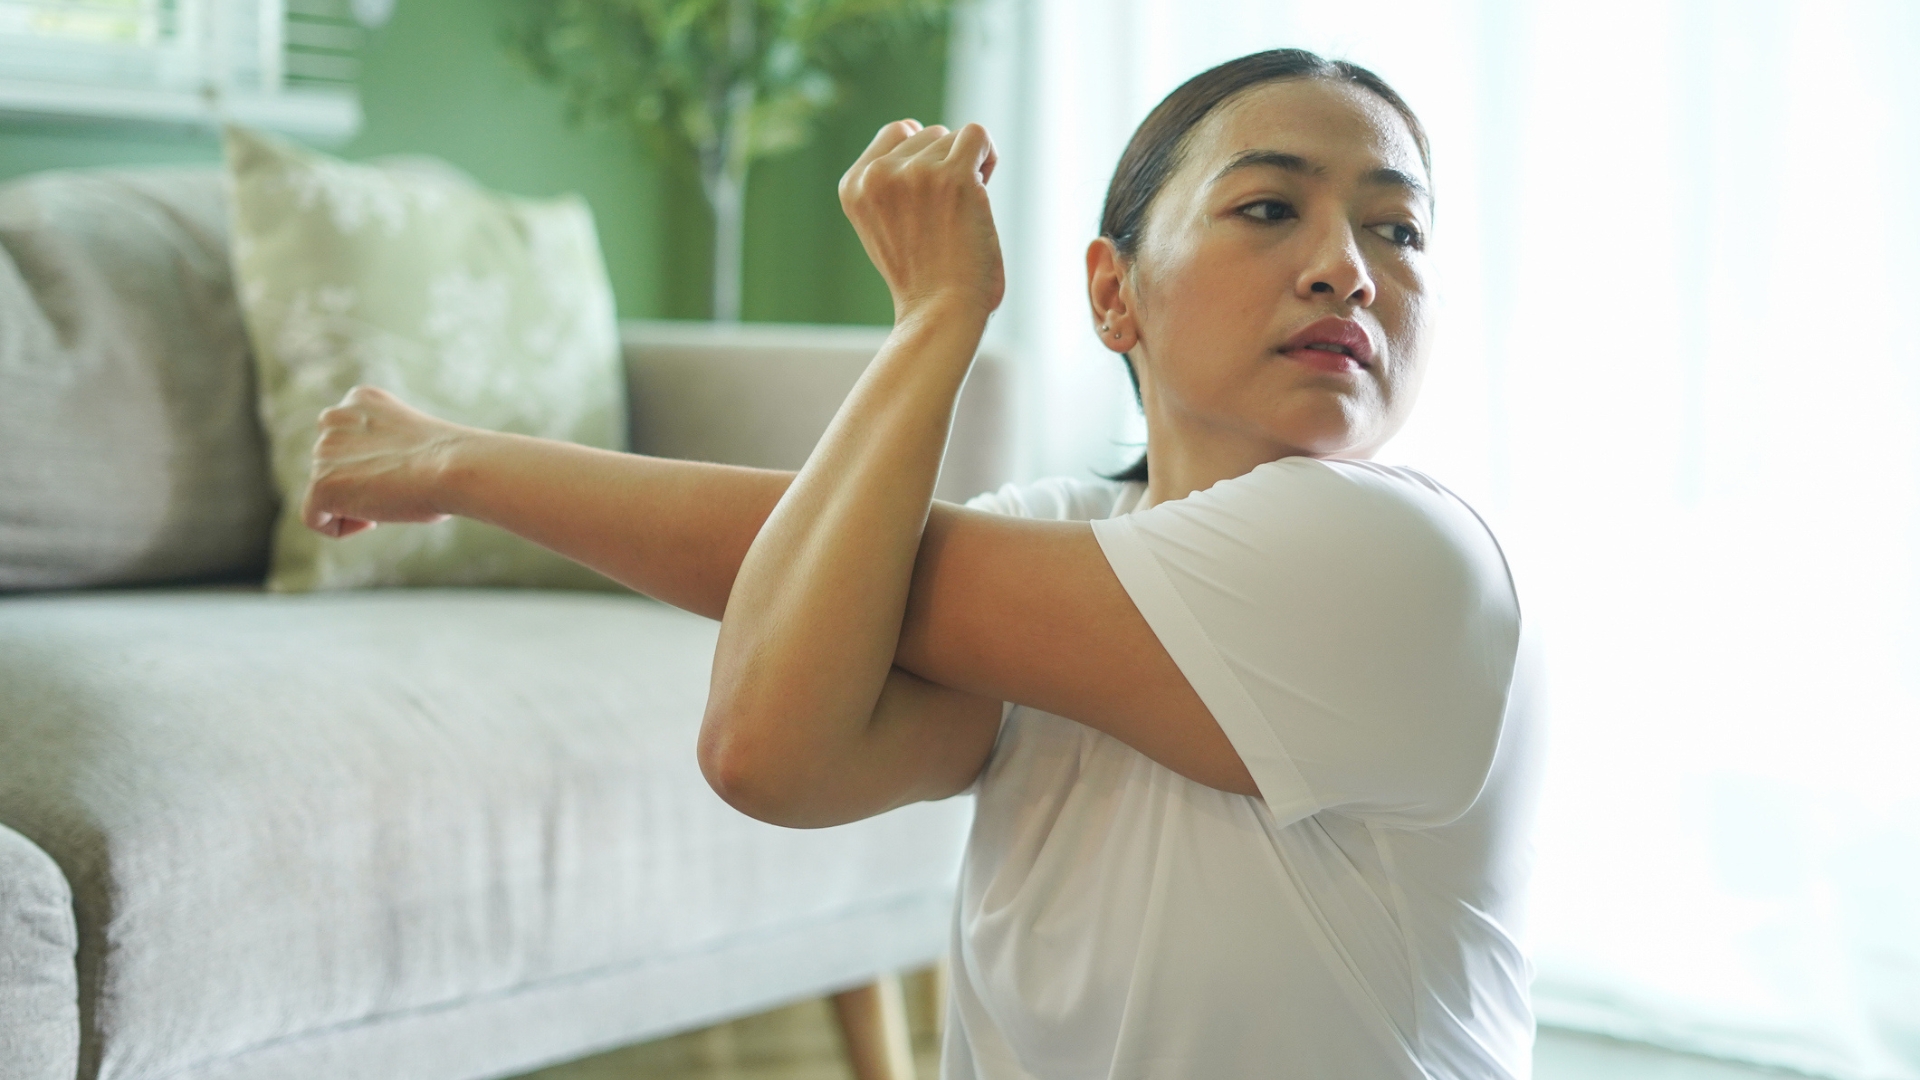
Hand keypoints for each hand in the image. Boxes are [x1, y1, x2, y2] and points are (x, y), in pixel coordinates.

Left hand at [301, 386, 467, 538]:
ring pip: (326, 492)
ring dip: (355, 505)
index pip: (345, 440)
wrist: (455, 467)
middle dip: (360, 484)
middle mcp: (335, 418)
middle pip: (332, 466)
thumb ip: (384, 448)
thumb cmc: (450, 461)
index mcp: (360, 399)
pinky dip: (340, 528)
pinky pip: (314, 517)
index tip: (397, 475)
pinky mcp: (321, 483)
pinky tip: (373, 521)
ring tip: (391, 502)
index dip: (368, 465)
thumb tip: (378, 480)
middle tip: (398, 492)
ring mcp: (324, 450)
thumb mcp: (412, 440)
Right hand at [839, 119, 1003, 323]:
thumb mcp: (883, 223)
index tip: (928, 200)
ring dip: (967, 168)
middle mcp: (878, 175)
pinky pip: (978, 136)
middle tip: (946, 216)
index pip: (896, 133)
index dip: (921, 158)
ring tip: (962, 213)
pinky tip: (984, 191)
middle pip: (928, 134)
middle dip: (945, 165)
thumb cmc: (922, 277)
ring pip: (953, 137)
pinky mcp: (953, 177)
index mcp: (853, 186)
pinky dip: (988, 157)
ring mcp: (915, 174)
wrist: (940, 313)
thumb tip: (912, 127)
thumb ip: (888, 181)